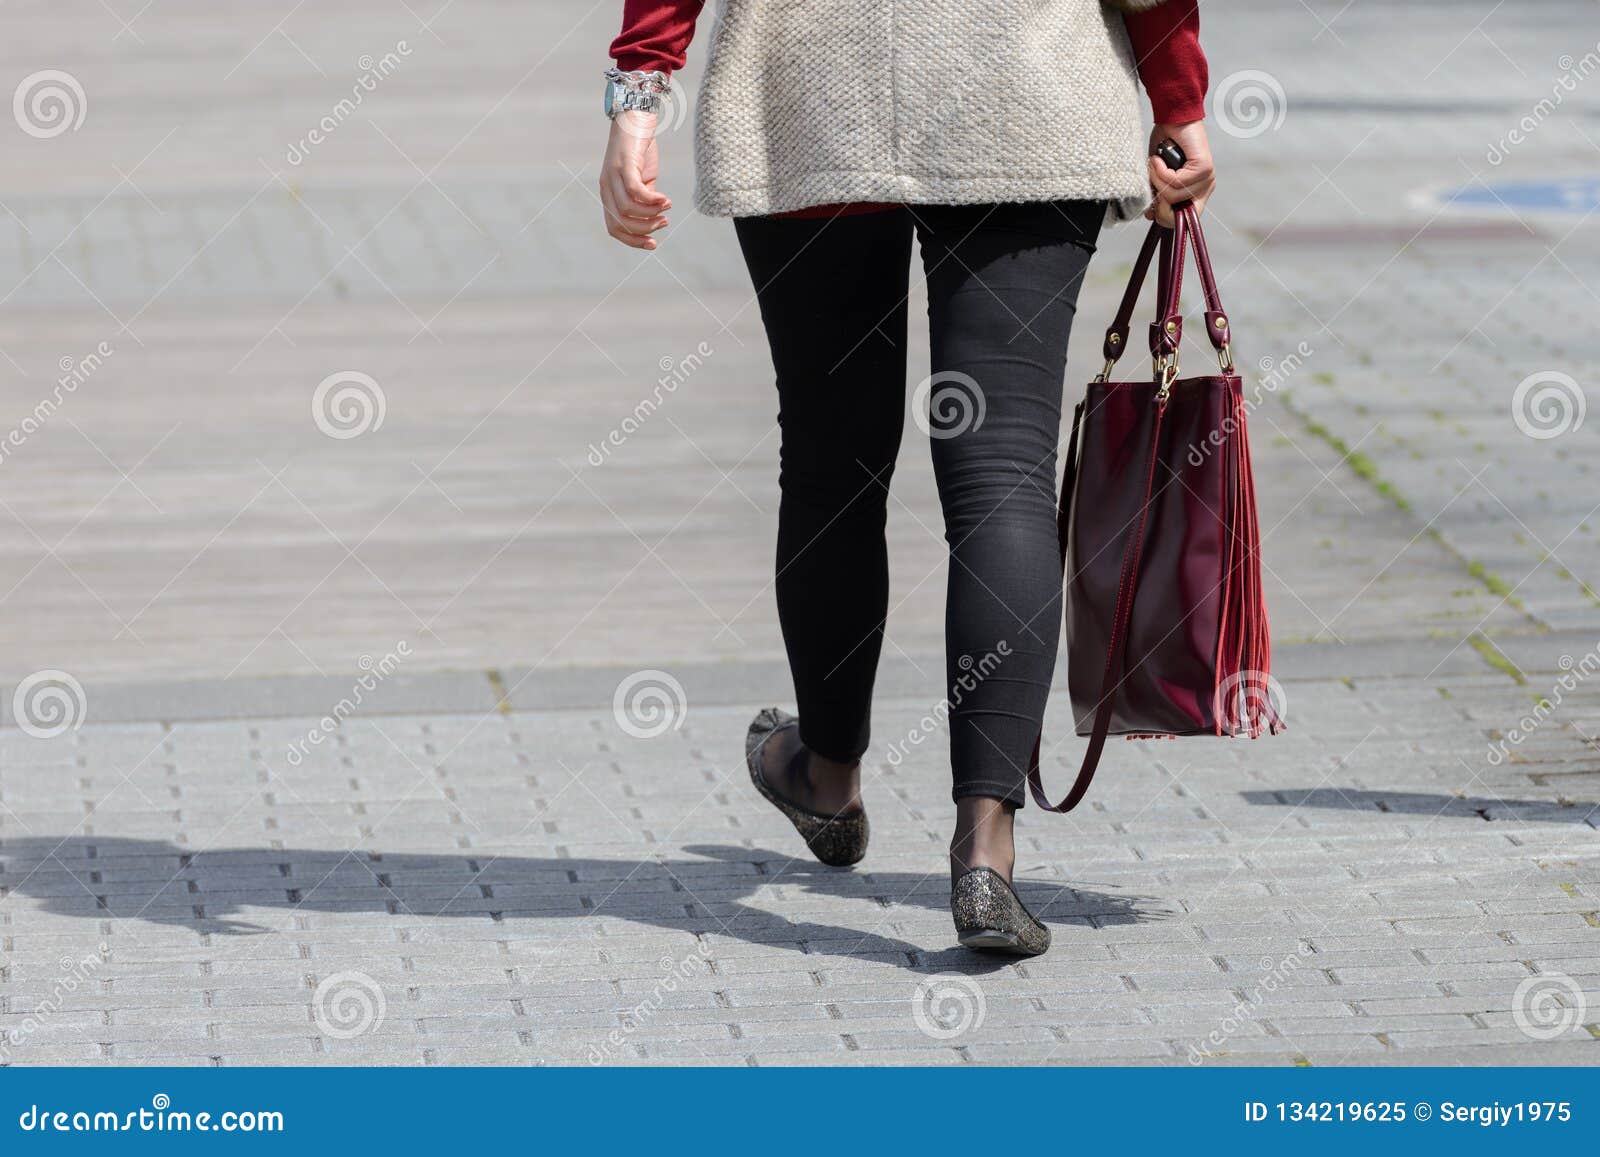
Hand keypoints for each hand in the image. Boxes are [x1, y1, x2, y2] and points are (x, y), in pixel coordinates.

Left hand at [600, 113, 670, 249]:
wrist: (635, 114)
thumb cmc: (639, 146)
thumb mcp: (642, 178)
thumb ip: (644, 198)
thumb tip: (653, 217)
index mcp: (609, 193)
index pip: (614, 229)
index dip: (633, 241)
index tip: (654, 243)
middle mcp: (606, 186)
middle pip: (619, 224)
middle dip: (644, 230)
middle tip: (664, 222)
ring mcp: (613, 175)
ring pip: (627, 210)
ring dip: (650, 215)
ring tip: (666, 207)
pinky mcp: (624, 164)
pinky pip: (634, 191)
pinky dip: (651, 200)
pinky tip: (665, 199)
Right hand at [1145, 121, 1214, 225]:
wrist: (1172, 118)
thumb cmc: (1165, 144)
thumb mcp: (1158, 177)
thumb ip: (1158, 195)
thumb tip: (1150, 215)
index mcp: (1197, 191)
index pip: (1184, 220)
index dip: (1164, 218)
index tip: (1151, 208)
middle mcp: (1205, 186)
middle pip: (1177, 214)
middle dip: (1159, 203)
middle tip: (1152, 183)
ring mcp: (1207, 177)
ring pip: (1173, 196)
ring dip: (1156, 179)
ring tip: (1154, 163)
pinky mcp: (1204, 168)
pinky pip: (1175, 181)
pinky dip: (1160, 170)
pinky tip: (1158, 158)